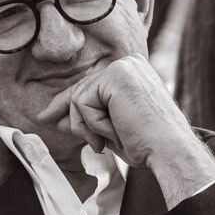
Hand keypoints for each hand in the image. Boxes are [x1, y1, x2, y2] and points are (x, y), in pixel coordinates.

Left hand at [35, 54, 214, 189]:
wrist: (169, 150)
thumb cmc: (148, 144)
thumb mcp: (112, 127)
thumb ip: (89, 118)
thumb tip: (56, 119)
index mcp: (133, 73)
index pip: (93, 86)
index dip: (69, 103)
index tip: (49, 114)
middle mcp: (129, 64)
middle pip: (82, 88)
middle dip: (67, 113)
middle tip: (46, 120)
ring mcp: (122, 67)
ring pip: (79, 98)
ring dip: (87, 127)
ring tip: (105, 142)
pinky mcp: (115, 76)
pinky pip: (83, 103)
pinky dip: (93, 124)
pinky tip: (114, 131)